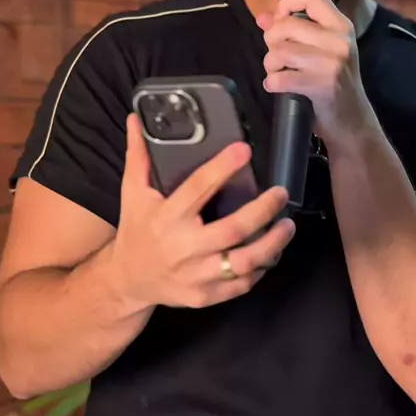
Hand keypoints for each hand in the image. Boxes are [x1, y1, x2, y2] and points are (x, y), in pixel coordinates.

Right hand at [111, 115, 294, 311]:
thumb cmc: (136, 230)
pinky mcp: (204, 296)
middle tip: (281, 193)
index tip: (245, 150)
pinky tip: (271, 253)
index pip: (198, 187)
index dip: (223, 167)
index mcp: (166, 216)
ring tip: (287, 225)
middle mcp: (182, 247)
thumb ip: (138, 156)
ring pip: (243, 262)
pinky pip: (240, 285)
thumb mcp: (132, 192)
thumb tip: (135, 118)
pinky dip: (260, 269)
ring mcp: (195, 276)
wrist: (127, 282)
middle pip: (233, 229)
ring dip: (272, 243)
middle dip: (263, 210)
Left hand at [258, 0, 376, 150]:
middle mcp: (339, 40)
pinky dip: (272, 82)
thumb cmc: (334, 82)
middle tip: (278, 55)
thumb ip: (292, 30)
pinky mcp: (321, 85)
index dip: (287, 3)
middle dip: (272, 40)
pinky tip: (278, 86)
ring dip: (270, 63)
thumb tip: (263, 17)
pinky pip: (280, 77)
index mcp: (340, 25)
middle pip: (287, 25)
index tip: (282, 20)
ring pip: (280, 50)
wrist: (353, 121)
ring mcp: (331, 63)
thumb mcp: (321, 51)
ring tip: (277, 71)